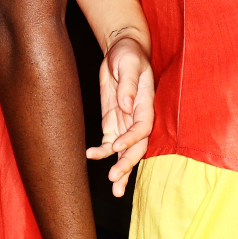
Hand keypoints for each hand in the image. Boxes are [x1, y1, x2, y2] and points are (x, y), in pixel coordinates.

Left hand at [87, 31, 154, 196]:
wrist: (122, 50)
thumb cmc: (129, 54)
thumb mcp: (128, 63)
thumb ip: (128, 84)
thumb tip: (126, 105)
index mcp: (145, 104)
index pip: (142, 128)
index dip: (131, 140)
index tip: (117, 147)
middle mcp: (137, 117)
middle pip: (136, 146)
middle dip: (127, 164)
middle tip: (115, 179)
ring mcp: (125, 122)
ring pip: (125, 151)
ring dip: (121, 170)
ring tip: (115, 189)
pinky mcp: (113, 122)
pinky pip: (109, 142)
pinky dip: (102, 152)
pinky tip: (92, 158)